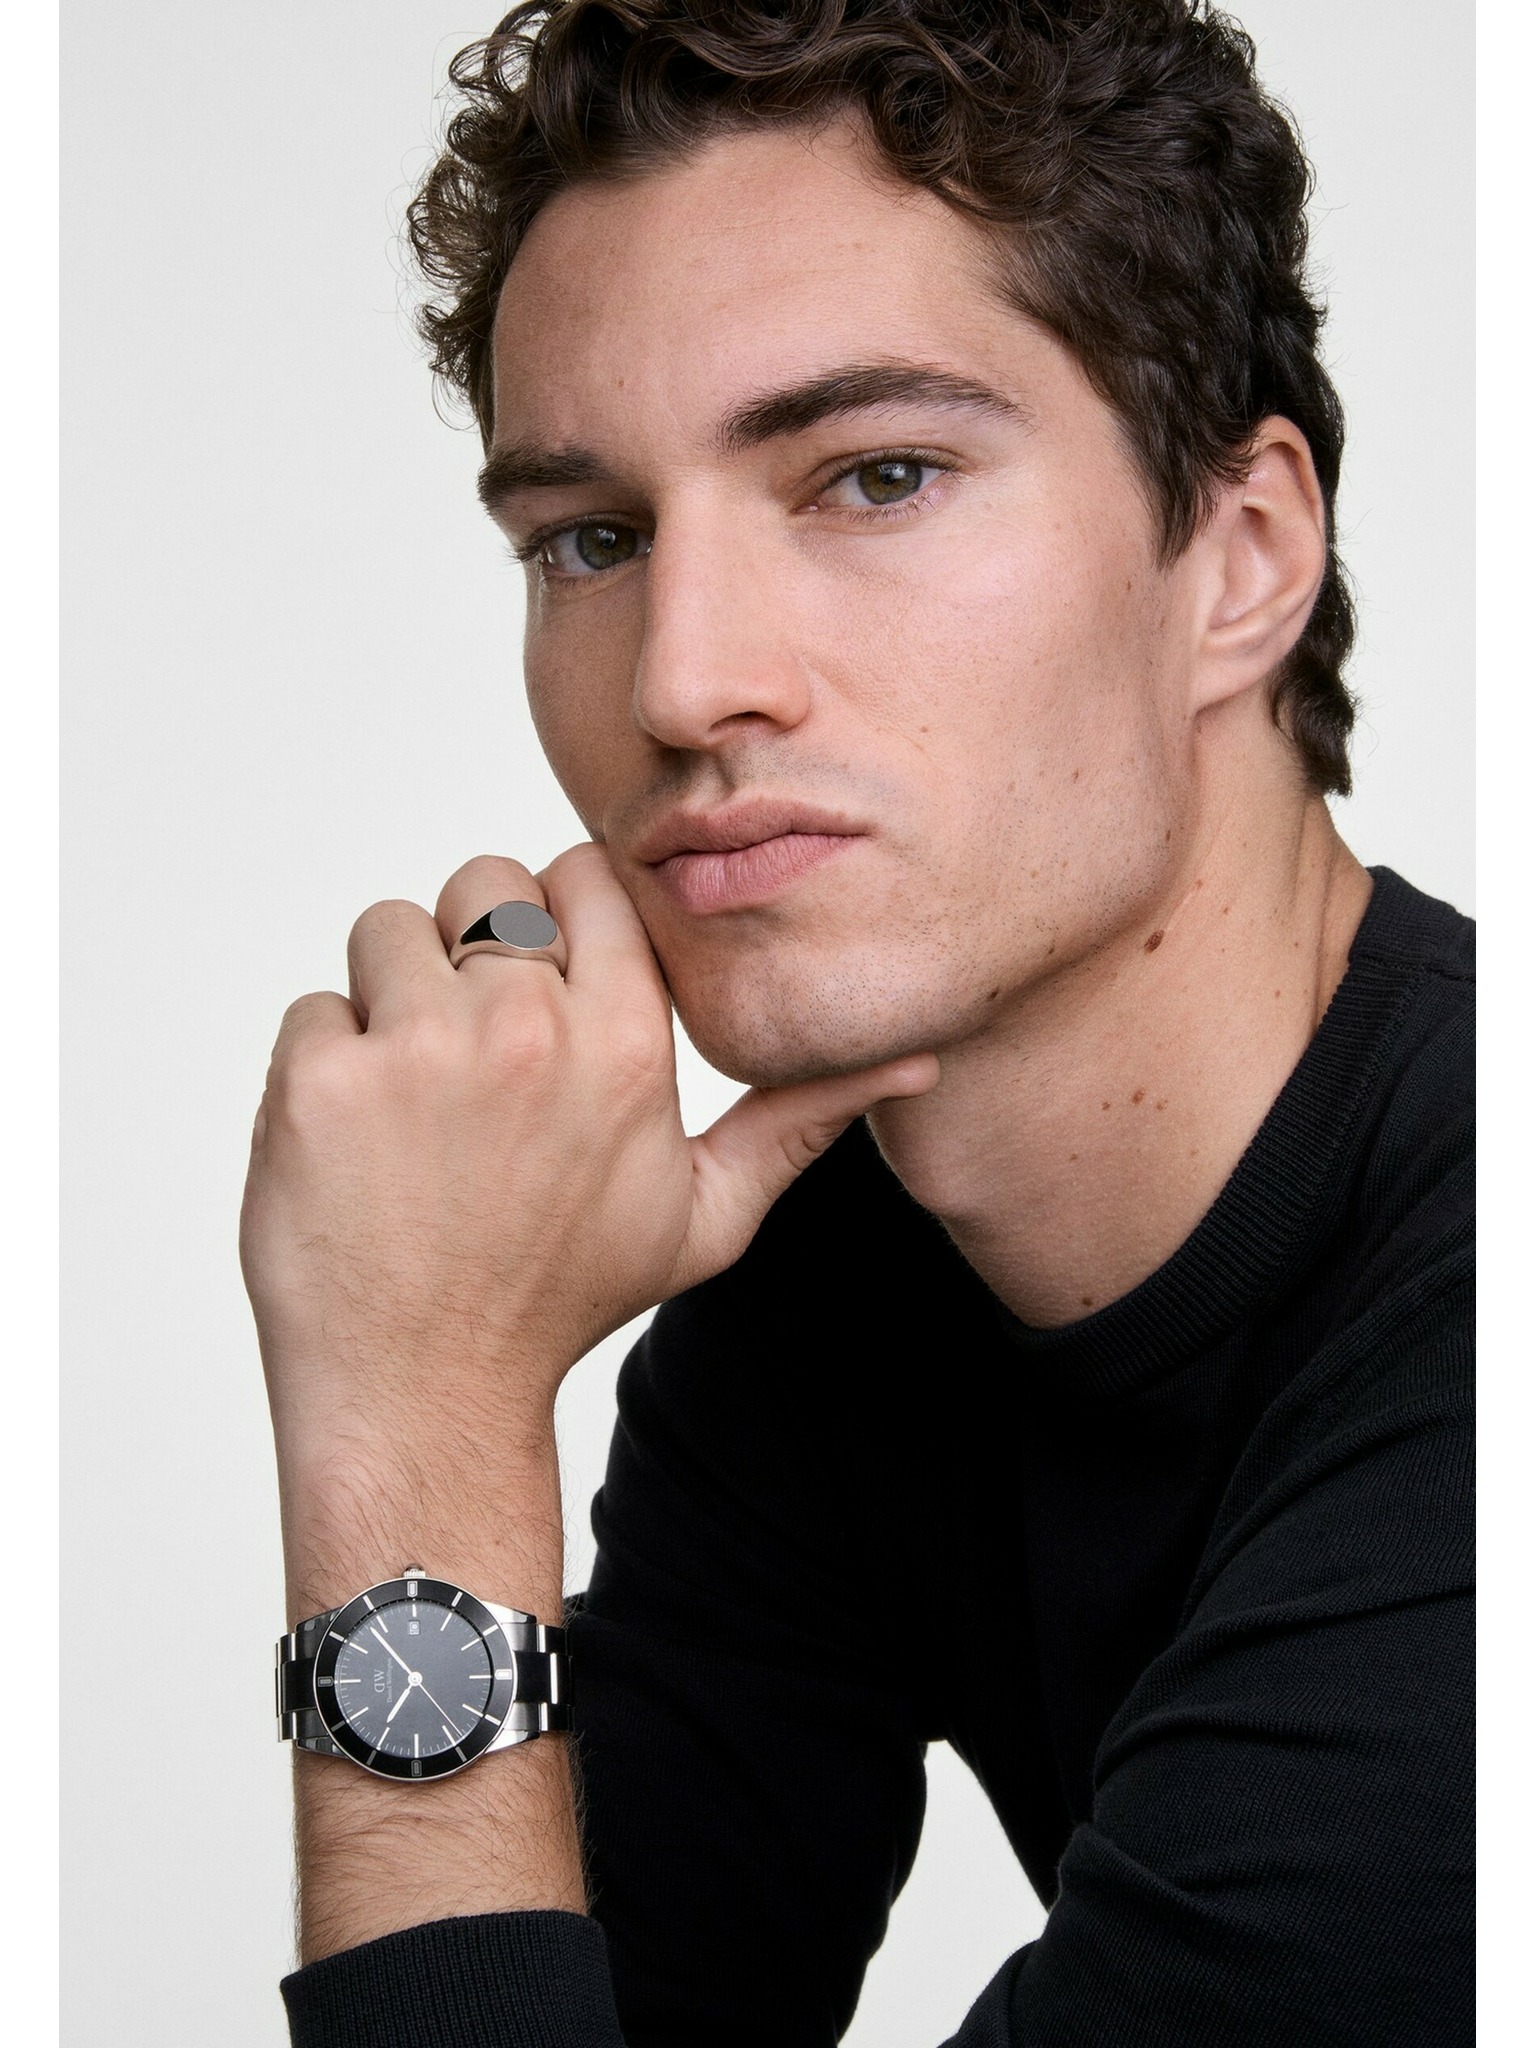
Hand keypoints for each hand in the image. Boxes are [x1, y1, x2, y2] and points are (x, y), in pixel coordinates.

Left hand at [241, 845, 936, 1551]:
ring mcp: (416, 1051)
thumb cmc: (564, 1298)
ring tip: (418, 1096)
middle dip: (476, 946)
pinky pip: (316, 1003)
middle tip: (477, 1048)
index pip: (586, 875)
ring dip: (395, 994)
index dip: (560, 917)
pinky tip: (361, 1140)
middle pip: (487, 882)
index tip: (545, 982)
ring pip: (390, 928)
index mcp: (626, 1046)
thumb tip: (920, 1057)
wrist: (425, 1389)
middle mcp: (527, 1030)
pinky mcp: (321, 1080)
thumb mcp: (707, 1215)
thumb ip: (799, 1121)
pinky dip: (327, 1060)